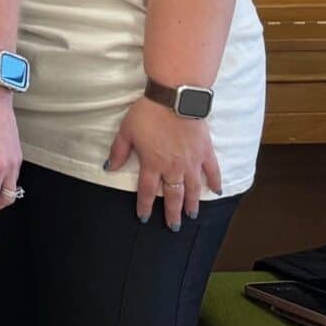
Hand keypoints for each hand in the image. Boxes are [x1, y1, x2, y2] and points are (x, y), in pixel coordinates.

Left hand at [107, 96, 221, 227]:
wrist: (174, 98)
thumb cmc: (148, 113)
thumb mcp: (126, 131)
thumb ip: (119, 151)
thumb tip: (109, 168)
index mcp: (152, 164)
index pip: (146, 191)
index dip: (144, 206)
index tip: (144, 217)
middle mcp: (173, 167)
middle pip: (173, 196)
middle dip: (172, 213)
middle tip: (174, 226)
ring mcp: (192, 161)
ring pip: (193, 188)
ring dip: (192, 203)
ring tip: (192, 215)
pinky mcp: (206, 152)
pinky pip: (213, 171)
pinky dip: (215, 182)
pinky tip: (216, 192)